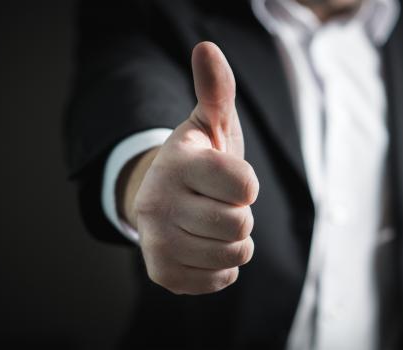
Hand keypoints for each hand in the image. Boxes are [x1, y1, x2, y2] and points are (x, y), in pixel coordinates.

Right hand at [121, 42, 258, 294]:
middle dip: (240, 214)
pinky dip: (223, 265)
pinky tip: (204, 245)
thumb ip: (216, 90)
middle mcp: (158, 203)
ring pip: (234, 254)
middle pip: (240, 224)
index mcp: (177, 162)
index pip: (245, 185)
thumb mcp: (208, 123)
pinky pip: (222, 279)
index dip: (246, 184)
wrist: (163, 199)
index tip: (229, 178)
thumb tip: (207, 49)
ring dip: (234, 240)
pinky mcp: (162, 274)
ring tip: (212, 223)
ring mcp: (156, 242)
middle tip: (218, 202)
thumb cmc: (198, 162)